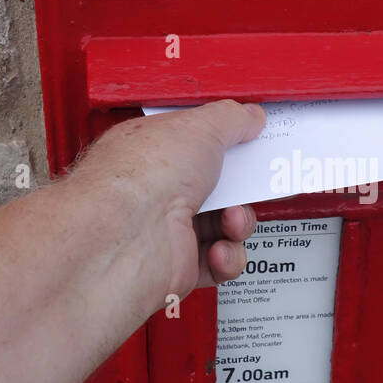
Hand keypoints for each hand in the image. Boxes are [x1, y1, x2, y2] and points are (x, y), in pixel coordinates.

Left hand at [72, 99, 265, 312]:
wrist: (126, 235)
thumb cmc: (142, 175)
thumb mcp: (200, 127)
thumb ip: (231, 120)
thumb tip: (250, 116)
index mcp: (152, 151)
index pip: (194, 144)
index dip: (225, 144)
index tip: (253, 143)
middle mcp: (155, 190)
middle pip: (215, 187)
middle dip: (241, 187)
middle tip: (256, 183)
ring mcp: (165, 230)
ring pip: (221, 226)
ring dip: (238, 222)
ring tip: (231, 219)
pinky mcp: (176, 266)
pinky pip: (217, 264)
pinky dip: (227, 258)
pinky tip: (219, 250)